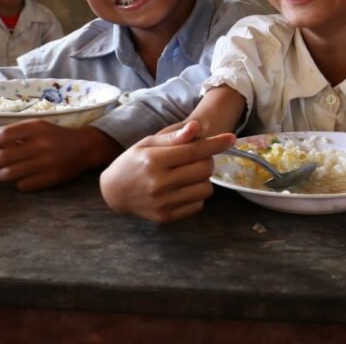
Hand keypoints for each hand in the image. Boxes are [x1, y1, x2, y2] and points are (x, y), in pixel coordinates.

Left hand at [0, 121, 121, 190]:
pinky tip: (21, 179)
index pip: (3, 135)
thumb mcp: (40, 127)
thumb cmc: (57, 136)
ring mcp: (47, 162)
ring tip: (0, 174)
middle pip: (2, 157)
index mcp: (37, 128)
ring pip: (9, 174)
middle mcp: (41, 144)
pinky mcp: (52, 178)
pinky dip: (18, 183)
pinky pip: (24, 185)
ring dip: (0, 175)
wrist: (86, 147)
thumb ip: (18, 133)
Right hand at [99, 120, 234, 222]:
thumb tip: (196, 127)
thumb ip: (173, 136)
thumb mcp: (148, 143)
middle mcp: (158, 184)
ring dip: (203, 179)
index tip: (232, 138)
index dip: (216, 143)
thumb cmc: (133, 162)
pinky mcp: (166, 217)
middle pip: (204, 169)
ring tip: (189, 174)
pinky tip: (183, 188)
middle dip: (207, 160)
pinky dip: (196, 195)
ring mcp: (162, 203)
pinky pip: (198, 205)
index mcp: (154, 161)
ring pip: (205, 189)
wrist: (114, 192)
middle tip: (198, 158)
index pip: (194, 151)